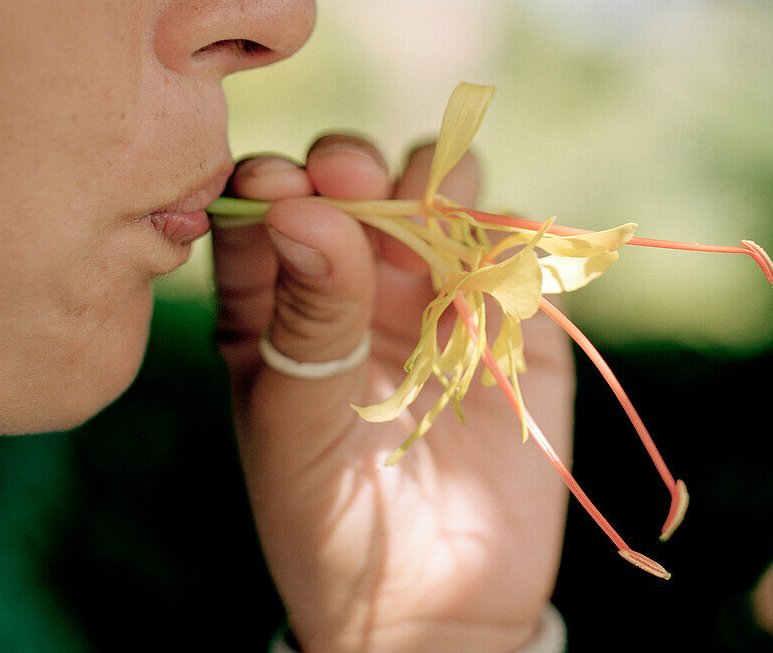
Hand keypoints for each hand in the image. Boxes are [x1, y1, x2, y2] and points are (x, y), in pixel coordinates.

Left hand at [212, 135, 574, 652]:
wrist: (433, 605)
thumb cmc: (332, 520)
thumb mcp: (301, 421)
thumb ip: (308, 315)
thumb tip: (301, 206)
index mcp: (276, 303)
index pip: (264, 212)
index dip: (271, 184)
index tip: (282, 184)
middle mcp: (352, 280)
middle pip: (349, 186)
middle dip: (350, 167)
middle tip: (351, 175)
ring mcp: (429, 290)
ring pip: (432, 196)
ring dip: (431, 179)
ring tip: (430, 194)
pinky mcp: (502, 312)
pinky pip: (508, 245)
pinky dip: (504, 228)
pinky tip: (492, 246)